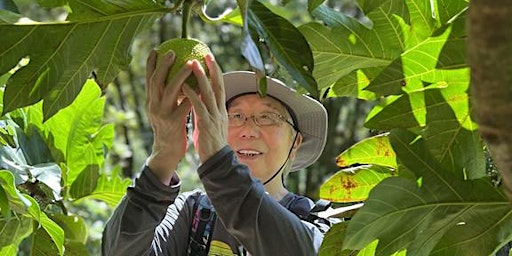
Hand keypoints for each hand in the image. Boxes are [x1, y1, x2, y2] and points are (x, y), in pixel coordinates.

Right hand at [145, 49, 192, 184]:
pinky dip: (191, 95)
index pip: (149, 79)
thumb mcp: (164, 110)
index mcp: (151, 101)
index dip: (151, 63)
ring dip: (179, 76)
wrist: (167, 152)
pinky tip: (200, 87)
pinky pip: (184, 106)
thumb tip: (177, 79)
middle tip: (173, 52)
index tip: (156, 49)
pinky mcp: (173, 123)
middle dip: (163, 65)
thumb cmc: (169, 128)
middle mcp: (153, 106)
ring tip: (189, 64)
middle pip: (156, 81)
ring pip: (170, 91)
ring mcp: (162, 115)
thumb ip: (167, 97)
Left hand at [183, 53, 227, 162]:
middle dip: (213, 68)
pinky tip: (184, 87)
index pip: (220, 86)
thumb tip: (200, 99)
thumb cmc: (211, 143)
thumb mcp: (211, 122)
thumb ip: (208, 110)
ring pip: (209, 93)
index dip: (216, 72)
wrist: (216, 161)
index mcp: (221, 109)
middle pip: (218, 85)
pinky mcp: (206, 125)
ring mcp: (214, 117)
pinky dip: (192, 96)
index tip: (210, 58)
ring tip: (193, 63)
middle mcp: (220, 110)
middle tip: (206, 53)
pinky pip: (199, 107)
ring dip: (201, 77)